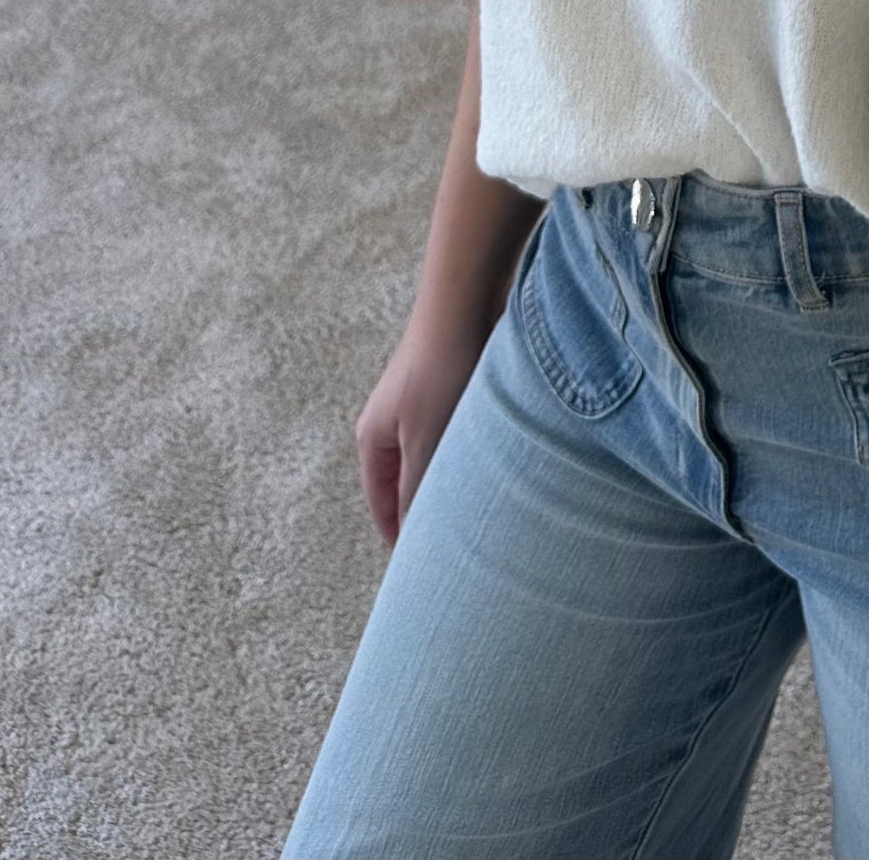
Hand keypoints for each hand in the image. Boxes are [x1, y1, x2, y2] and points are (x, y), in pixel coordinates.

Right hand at [354, 309, 487, 547]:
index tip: (422, 570)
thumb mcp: (426, 440)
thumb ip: (418, 491)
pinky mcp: (451, 384)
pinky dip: (468, 453)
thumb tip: (415, 540)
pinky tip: (496, 463)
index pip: (382, 503)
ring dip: (452, 480)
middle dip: (428, 510)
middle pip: (407, 481)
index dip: (401, 536)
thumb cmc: (440, 368)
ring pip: (435, 457)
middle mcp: (392, 420)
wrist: (465, 299)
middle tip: (456, 545)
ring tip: (481, 509)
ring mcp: (421, 401)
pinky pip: (456, 433)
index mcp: (373, 437)